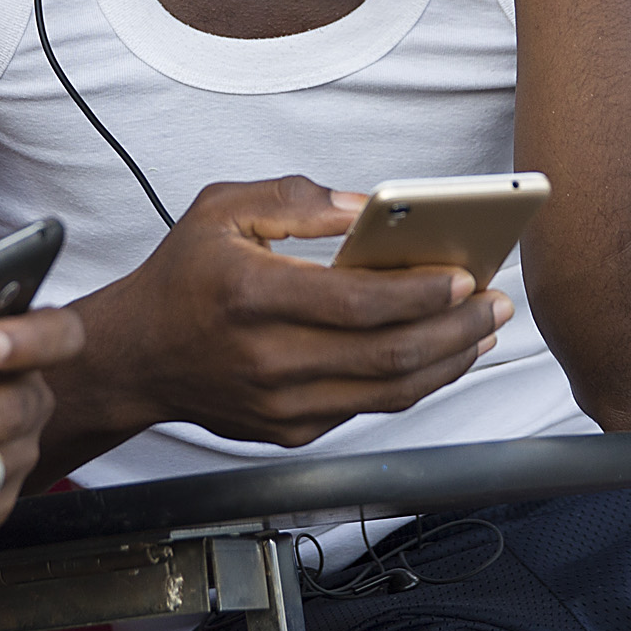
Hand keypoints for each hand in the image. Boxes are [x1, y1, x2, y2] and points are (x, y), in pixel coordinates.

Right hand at [72, 177, 510, 448]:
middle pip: (388, 356)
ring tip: (483, 331)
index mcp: (252, 297)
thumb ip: (294, 200)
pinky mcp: (288, 431)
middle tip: (496, 303)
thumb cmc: (182, 278)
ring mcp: (280, 405)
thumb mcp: (220, 209)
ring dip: (448, 362)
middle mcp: (268, 359)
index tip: (465, 275)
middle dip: (456, 329)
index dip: (421, 293)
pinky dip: (412, 384)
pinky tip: (439, 355)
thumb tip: (364, 208)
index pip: (358, 303)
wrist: (135, 358)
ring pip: (389, 394)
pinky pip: (368, 410)